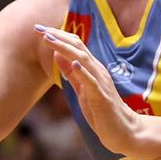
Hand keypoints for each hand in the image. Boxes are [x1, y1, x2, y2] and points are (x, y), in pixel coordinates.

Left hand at [35, 25, 143, 155]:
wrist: (122, 131)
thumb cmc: (101, 111)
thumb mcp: (81, 89)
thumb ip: (71, 73)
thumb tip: (57, 55)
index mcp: (92, 68)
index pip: (75, 46)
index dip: (57, 36)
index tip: (39, 29)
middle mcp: (97, 70)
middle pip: (78, 47)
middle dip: (58, 37)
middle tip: (39, 28)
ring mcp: (101, 82)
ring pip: (83, 60)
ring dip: (65, 48)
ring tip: (49, 39)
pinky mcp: (102, 97)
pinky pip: (92, 82)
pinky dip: (82, 71)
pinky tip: (73, 63)